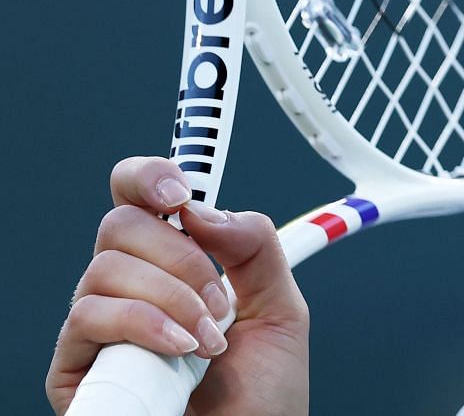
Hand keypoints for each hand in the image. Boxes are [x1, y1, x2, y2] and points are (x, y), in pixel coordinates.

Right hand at [47, 157, 309, 415]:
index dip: (149, 176)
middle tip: (220, 299)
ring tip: (208, 341)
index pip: (138, 198)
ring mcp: (100, 328)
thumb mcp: (280, 308)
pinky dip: (144, 326)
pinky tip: (181, 352)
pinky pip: (89, 317)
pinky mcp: (75, 369)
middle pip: (120, 224)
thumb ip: (255, 246)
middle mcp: (129, 289)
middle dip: (182, 255)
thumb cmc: (262, 395)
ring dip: (172, 298)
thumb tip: (205, 208)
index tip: (184, 191)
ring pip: (105, 268)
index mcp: (173, 265)